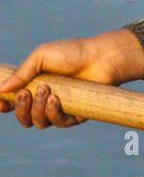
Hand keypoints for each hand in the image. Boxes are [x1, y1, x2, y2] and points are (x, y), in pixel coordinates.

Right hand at [0, 29, 143, 128]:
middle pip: (23, 117)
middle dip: (20, 108)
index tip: (1, 101)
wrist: (102, 58)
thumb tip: (1, 88)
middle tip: (26, 93)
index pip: (13, 102)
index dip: (4, 104)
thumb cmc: (72, 53)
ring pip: (38, 123)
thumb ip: (22, 72)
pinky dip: (53, 113)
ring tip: (47, 90)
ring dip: (37, 108)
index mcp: (34, 85)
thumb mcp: (42, 56)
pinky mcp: (75, 116)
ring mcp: (60, 109)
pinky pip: (58, 124)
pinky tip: (56, 99)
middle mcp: (44, 99)